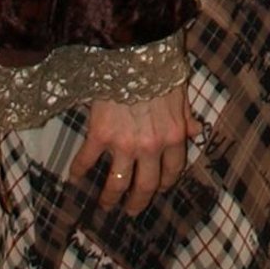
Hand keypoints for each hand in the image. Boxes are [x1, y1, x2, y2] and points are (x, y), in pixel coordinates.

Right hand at [70, 84, 191, 214]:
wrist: (133, 57)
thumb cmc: (159, 73)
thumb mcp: (181, 95)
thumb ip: (186, 117)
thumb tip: (195, 131)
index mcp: (173, 137)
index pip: (172, 170)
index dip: (164, 183)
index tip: (157, 189)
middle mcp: (150, 147)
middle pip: (144, 185)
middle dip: (138, 202)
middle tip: (131, 211)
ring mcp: (124, 144)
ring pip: (117, 183)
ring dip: (110, 198)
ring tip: (105, 205)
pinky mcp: (100, 136)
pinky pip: (86, 160)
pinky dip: (79, 172)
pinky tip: (74, 178)